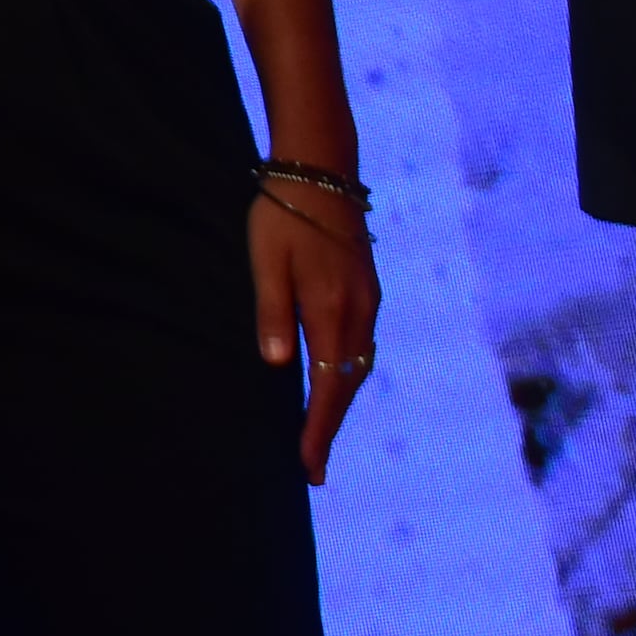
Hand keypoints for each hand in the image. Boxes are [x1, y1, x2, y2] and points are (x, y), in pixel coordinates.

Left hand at [250, 187, 378, 482]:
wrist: (321, 168)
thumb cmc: (283, 213)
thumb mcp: (266, 261)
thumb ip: (272, 313)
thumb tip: (278, 366)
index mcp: (332, 309)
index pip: (329, 386)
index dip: (318, 429)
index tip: (307, 465)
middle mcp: (359, 311)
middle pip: (349, 384)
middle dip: (331, 426)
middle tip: (312, 467)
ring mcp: (369, 299)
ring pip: (360, 366)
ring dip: (341, 403)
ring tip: (320, 434)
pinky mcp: (367, 288)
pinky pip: (362, 345)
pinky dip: (349, 374)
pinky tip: (334, 381)